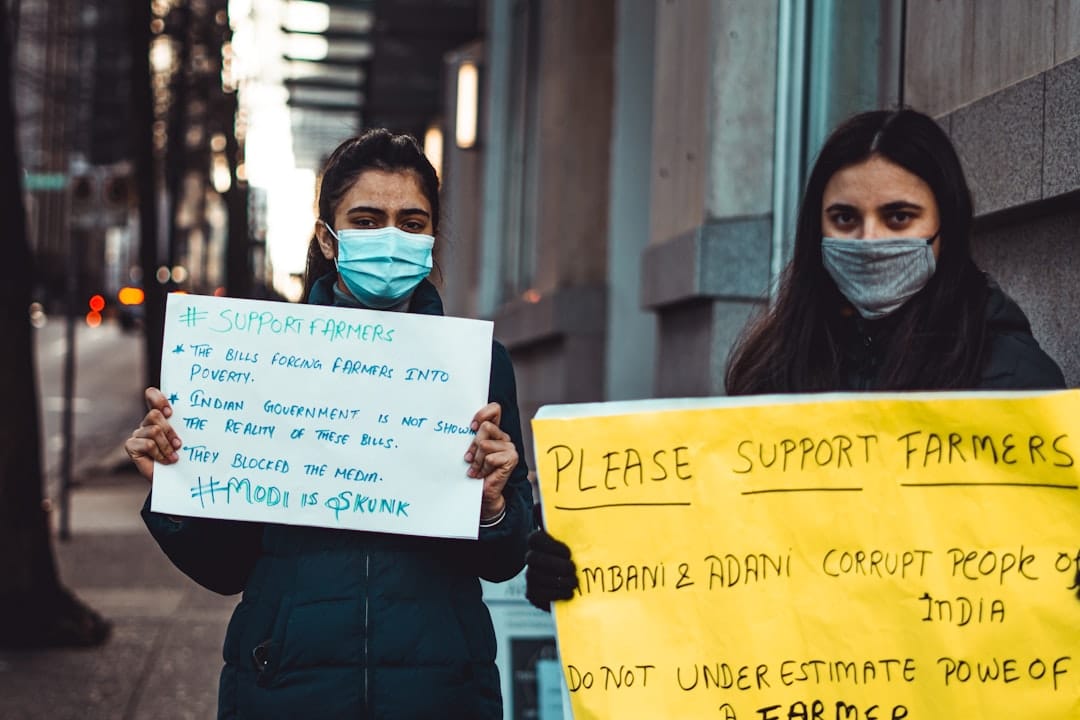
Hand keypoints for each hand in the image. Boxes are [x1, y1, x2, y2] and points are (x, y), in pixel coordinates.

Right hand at [124, 387, 181, 481]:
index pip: (151, 395)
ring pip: (153, 430)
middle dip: (169, 430)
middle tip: (179, 444)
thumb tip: (200, 418)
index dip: (158, 399)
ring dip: (167, 445)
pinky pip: (147, 444)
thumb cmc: (182, 456)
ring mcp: (137, 434)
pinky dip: (159, 453)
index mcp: (159, 415)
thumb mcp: (186, 438)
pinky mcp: (131, 446)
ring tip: (174, 455)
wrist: (173, 478)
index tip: (170, 412)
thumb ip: (185, 426)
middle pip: (154, 414)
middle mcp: (146, 422)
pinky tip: (165, 461)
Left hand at [465, 402, 517, 520]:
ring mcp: (509, 448)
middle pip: (485, 427)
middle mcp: (504, 437)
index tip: (472, 426)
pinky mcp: (511, 458)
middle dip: (473, 445)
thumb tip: (461, 427)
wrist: (484, 495)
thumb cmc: (475, 472)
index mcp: (495, 432)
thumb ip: (471, 438)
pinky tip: (483, 474)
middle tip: (469, 459)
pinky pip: (490, 458)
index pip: (494, 409)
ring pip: (484, 444)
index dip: (482, 414)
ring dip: (476, 460)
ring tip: (476, 469)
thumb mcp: (471, 452)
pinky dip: (483, 468)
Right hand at [525, 528, 577, 610]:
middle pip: (532, 558)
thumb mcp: (578, 545)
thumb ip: (580, 538)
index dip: (550, 545)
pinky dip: (554, 594)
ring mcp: (530, 575)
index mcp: (540, 543)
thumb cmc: (578, 558)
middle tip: (572, 568)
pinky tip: (569, 593)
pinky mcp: (532, 593)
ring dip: (556, 580)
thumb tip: (592, 531)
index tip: (568, 553)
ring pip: (534, 576)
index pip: (534, 538)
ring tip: (574, 582)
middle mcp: (531, 558)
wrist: (571, 581)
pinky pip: (537, 594)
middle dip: (553, 564)